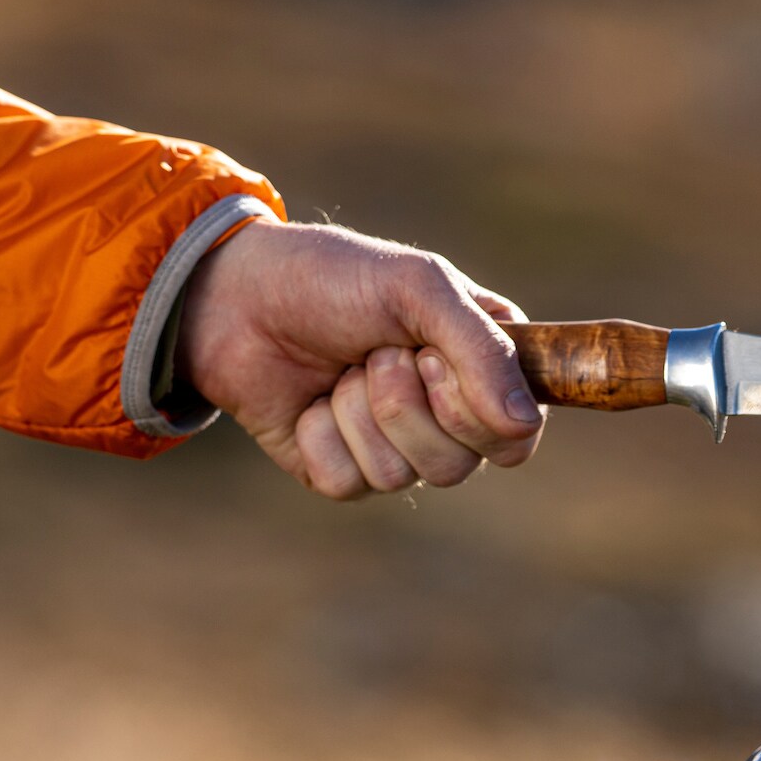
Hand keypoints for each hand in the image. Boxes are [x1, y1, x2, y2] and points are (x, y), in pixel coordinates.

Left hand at [173, 218, 545, 498]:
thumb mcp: (420, 287)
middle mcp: (444, 417)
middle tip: (377, 352)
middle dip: (406, 403)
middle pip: (461, 466)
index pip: (517, 435)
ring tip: (341, 369)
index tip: (434, 359)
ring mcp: (392, 448)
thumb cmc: (334, 278)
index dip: (479, 411)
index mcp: (479, 368)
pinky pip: (350, 482)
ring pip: (403, 476)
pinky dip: (322, 434)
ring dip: (360, 412)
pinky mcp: (340, 471)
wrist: (238, 295)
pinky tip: (309, 401)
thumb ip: (481, 350)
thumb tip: (521, 425)